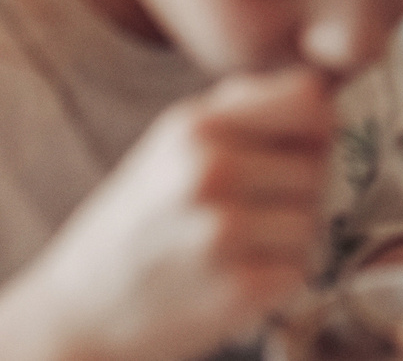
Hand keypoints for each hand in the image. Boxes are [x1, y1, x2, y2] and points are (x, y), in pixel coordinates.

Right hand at [10, 67, 336, 360]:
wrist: (79, 311)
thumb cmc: (140, 219)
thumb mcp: (174, 143)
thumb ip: (244, 109)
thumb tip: (324, 91)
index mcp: (197, 125)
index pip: (310, 99)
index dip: (315, 125)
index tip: (296, 147)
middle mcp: (211, 170)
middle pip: (320, 164)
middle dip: (301, 188)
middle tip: (256, 209)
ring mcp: (223, 232)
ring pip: (315, 219)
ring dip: (292, 238)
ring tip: (243, 245)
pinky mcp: (237, 289)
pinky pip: (301, 269)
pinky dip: (281, 278)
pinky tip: (239, 277)